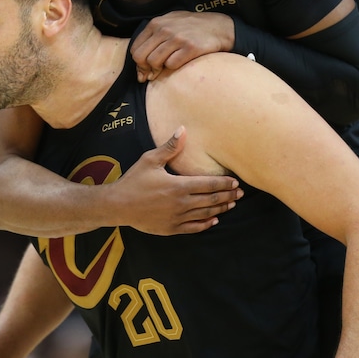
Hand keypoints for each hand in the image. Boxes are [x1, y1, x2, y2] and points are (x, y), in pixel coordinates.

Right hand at [116, 126, 242, 234]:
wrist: (118, 205)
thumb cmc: (134, 180)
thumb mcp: (150, 160)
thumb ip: (169, 147)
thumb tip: (183, 129)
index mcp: (178, 186)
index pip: (208, 185)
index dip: (224, 184)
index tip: (235, 182)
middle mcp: (181, 203)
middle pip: (210, 200)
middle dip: (227, 196)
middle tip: (240, 194)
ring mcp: (177, 218)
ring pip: (205, 214)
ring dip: (220, 209)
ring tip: (231, 204)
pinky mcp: (171, 228)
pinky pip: (194, 228)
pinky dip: (206, 224)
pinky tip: (214, 220)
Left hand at [131, 11, 234, 81]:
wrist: (220, 27)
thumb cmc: (192, 28)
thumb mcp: (170, 23)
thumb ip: (153, 38)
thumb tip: (140, 66)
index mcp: (156, 23)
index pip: (135, 48)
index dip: (138, 63)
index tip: (145, 70)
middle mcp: (165, 29)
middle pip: (142, 57)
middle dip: (145, 69)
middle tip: (152, 74)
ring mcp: (178, 38)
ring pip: (155, 62)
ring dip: (159, 70)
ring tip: (166, 68)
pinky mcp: (190, 47)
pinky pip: (172, 65)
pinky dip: (174, 67)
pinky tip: (180, 63)